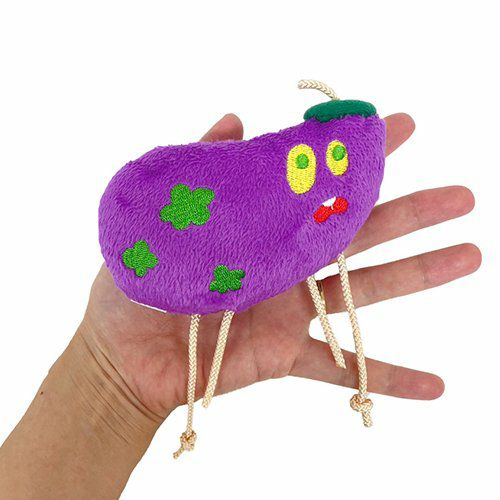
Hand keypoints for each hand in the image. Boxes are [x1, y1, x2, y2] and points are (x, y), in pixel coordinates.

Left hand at [80, 113, 480, 418]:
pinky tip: (435, 387)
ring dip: (419, 275)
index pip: (317, 183)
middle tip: (461, 195)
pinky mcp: (286, 355)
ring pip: (366, 291)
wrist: (124, 355)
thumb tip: (236, 119)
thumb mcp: (161, 215)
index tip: (396, 128)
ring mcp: (291, 310)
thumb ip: (199, 169)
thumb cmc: (134, 283)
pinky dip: (386, 378)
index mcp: (259, 227)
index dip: (355, 156)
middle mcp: (285, 263)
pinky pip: (342, 369)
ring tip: (469, 255)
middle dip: (410, 210)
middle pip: (357, 233)